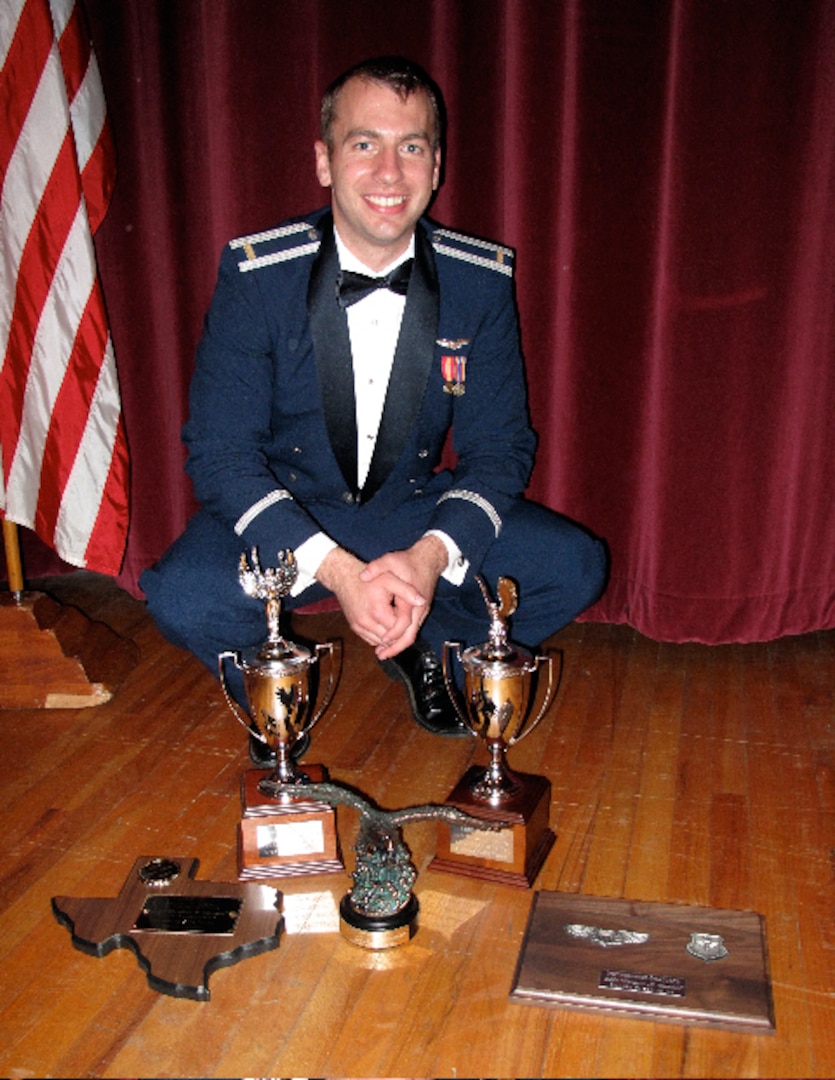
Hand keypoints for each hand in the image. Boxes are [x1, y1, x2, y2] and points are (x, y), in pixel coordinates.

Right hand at [315, 547, 427, 655]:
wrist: (344, 577)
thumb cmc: (368, 578)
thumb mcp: (390, 579)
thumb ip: (407, 591)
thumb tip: (422, 601)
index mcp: (378, 612)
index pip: (399, 629)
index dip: (407, 624)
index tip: (411, 617)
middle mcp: (366, 623)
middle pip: (390, 639)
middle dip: (399, 634)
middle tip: (406, 624)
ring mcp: (358, 627)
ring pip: (380, 642)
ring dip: (390, 637)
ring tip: (397, 625)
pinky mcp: (354, 627)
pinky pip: (370, 639)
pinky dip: (380, 637)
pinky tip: (386, 627)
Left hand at [360, 535, 447, 659]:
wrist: (428, 559)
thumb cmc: (408, 561)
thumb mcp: (390, 560)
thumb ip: (376, 568)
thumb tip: (362, 576)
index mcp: (411, 599)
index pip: (404, 623)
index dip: (392, 634)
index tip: (381, 641)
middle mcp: (419, 609)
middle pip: (410, 636)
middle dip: (395, 648)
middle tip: (381, 655)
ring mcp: (421, 611)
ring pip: (411, 634)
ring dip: (397, 644)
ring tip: (382, 651)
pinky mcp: (419, 611)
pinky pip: (411, 629)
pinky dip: (400, 636)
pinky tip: (388, 638)